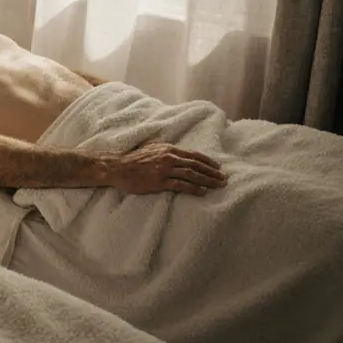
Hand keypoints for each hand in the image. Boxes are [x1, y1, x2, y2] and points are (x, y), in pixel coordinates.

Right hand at [109, 143, 226, 195]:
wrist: (118, 168)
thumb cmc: (134, 160)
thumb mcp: (152, 149)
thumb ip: (166, 151)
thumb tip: (179, 155)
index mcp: (168, 149)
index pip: (194, 155)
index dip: (208, 161)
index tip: (218, 168)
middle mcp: (169, 158)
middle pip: (196, 165)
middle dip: (212, 172)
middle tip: (224, 179)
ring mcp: (165, 170)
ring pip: (192, 175)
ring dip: (208, 181)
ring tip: (218, 186)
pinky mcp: (160, 182)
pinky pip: (181, 185)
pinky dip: (194, 189)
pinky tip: (202, 192)